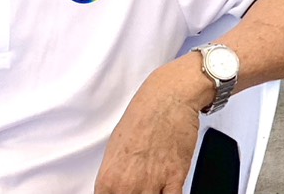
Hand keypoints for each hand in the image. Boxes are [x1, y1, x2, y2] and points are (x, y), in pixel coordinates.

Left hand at [94, 62, 205, 193]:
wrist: (167, 98)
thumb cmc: (143, 116)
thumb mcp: (115, 149)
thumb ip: (116, 176)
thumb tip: (118, 187)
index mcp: (108, 180)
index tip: (124, 192)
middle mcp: (127, 185)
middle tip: (141, 188)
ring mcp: (151, 183)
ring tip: (155, 187)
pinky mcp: (175, 178)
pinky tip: (168, 189)